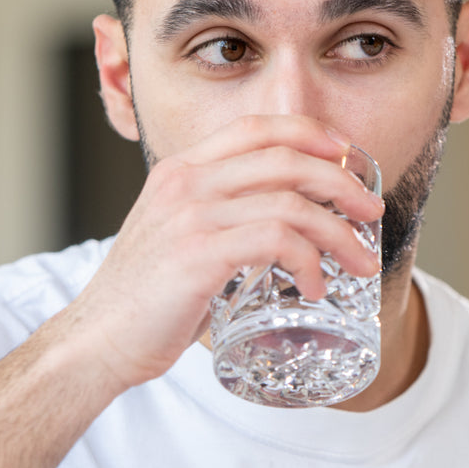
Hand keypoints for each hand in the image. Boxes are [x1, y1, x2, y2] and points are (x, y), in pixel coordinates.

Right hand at [64, 115, 384, 391]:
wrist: (96, 341)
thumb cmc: (146, 298)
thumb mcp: (181, 236)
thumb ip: (222, 216)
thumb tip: (286, 223)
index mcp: (181, 169)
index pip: (256, 127)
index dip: (310, 133)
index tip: (348, 155)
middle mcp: (185, 182)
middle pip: (284, 158)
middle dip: (342, 183)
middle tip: (372, 213)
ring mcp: (190, 216)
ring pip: (289, 203)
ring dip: (338, 233)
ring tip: (358, 263)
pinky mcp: (198, 255)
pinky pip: (275, 241)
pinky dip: (309, 262)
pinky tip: (316, 286)